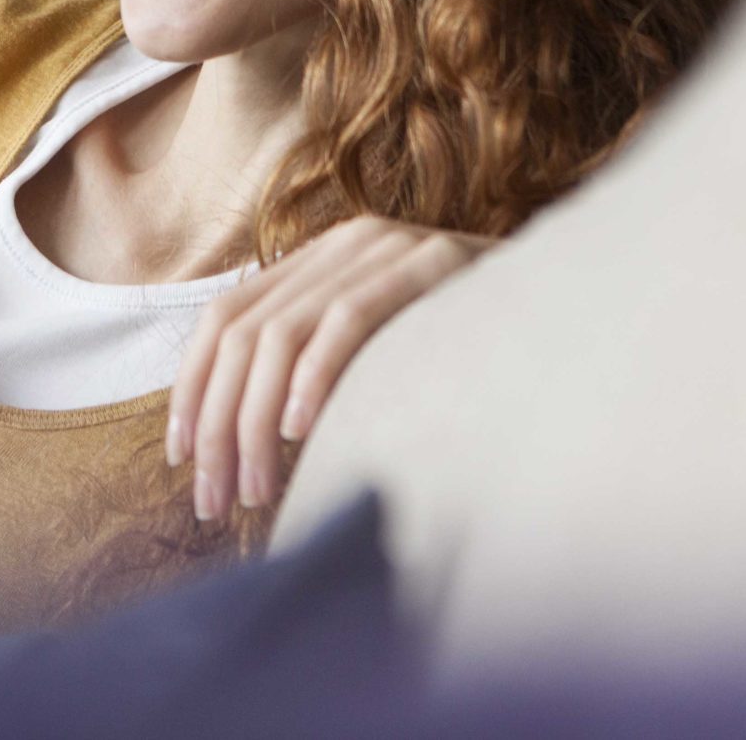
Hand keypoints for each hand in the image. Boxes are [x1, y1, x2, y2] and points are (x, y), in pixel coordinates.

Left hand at [166, 215, 498, 520]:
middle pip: (244, 334)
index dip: (192, 388)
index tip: (183, 460)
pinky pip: (350, 318)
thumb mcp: (373, 354)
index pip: (225, 317)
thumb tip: (237, 449)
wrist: (562, 310)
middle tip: (216, 500)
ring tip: (256, 488)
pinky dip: (315, 376)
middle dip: (219, 425)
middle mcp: (343, 243)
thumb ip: (310, 371)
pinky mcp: (432, 262)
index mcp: (319, 258)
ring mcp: (387, 247)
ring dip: (255, 421)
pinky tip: (298, 430)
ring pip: (282, 333)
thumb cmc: (463, 353)